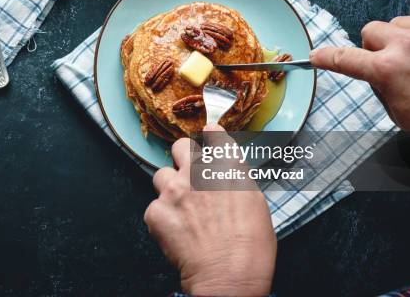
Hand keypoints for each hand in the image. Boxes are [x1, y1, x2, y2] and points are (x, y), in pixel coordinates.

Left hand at [144, 124, 275, 295]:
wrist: (229, 276)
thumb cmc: (251, 246)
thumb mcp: (255, 201)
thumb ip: (234, 179)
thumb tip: (225, 173)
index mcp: (226, 165)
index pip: (212, 134)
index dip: (209, 139)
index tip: (208, 142)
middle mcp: (197, 171)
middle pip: (180, 146)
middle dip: (183, 158)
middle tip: (189, 176)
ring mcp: (173, 189)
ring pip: (161, 175)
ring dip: (169, 188)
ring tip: (182, 210)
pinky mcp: (155, 210)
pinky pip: (154, 207)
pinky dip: (162, 218)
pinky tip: (177, 233)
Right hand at [310, 16, 409, 130]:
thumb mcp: (399, 113)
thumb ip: (381, 86)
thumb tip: (376, 74)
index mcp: (387, 71)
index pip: (344, 58)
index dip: (326, 58)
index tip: (317, 56)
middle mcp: (407, 46)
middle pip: (370, 31)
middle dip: (372, 47)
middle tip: (383, 65)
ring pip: (398, 24)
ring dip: (397, 39)